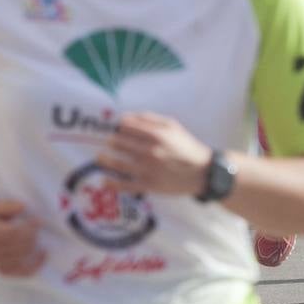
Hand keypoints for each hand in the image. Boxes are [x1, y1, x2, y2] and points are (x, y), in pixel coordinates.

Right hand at [0, 199, 44, 276]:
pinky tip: (44, 255)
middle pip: (19, 246)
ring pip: (22, 257)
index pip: (14, 233)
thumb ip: (9, 206)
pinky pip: (21, 272)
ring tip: (37, 237)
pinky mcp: (1, 270)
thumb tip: (23, 207)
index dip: (29, 227)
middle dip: (33, 235)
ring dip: (34, 247)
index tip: (37, 220)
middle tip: (37, 226)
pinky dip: (35, 266)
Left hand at [95, 113, 209, 197]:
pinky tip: (103, 180)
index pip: (126, 127)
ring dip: (104, 159)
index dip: (119, 126)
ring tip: (99, 157)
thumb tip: (125, 117)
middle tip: (110, 142)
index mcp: (156, 135)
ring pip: (117, 164)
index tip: (117, 128)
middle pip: (118, 143)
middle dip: (111, 141)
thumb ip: (150, 119)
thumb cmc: (187, 147)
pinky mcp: (148, 186)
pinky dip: (110, 183)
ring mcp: (148, 170)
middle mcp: (150, 152)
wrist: (203, 172)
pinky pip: (124, 185)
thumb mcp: (174, 126)